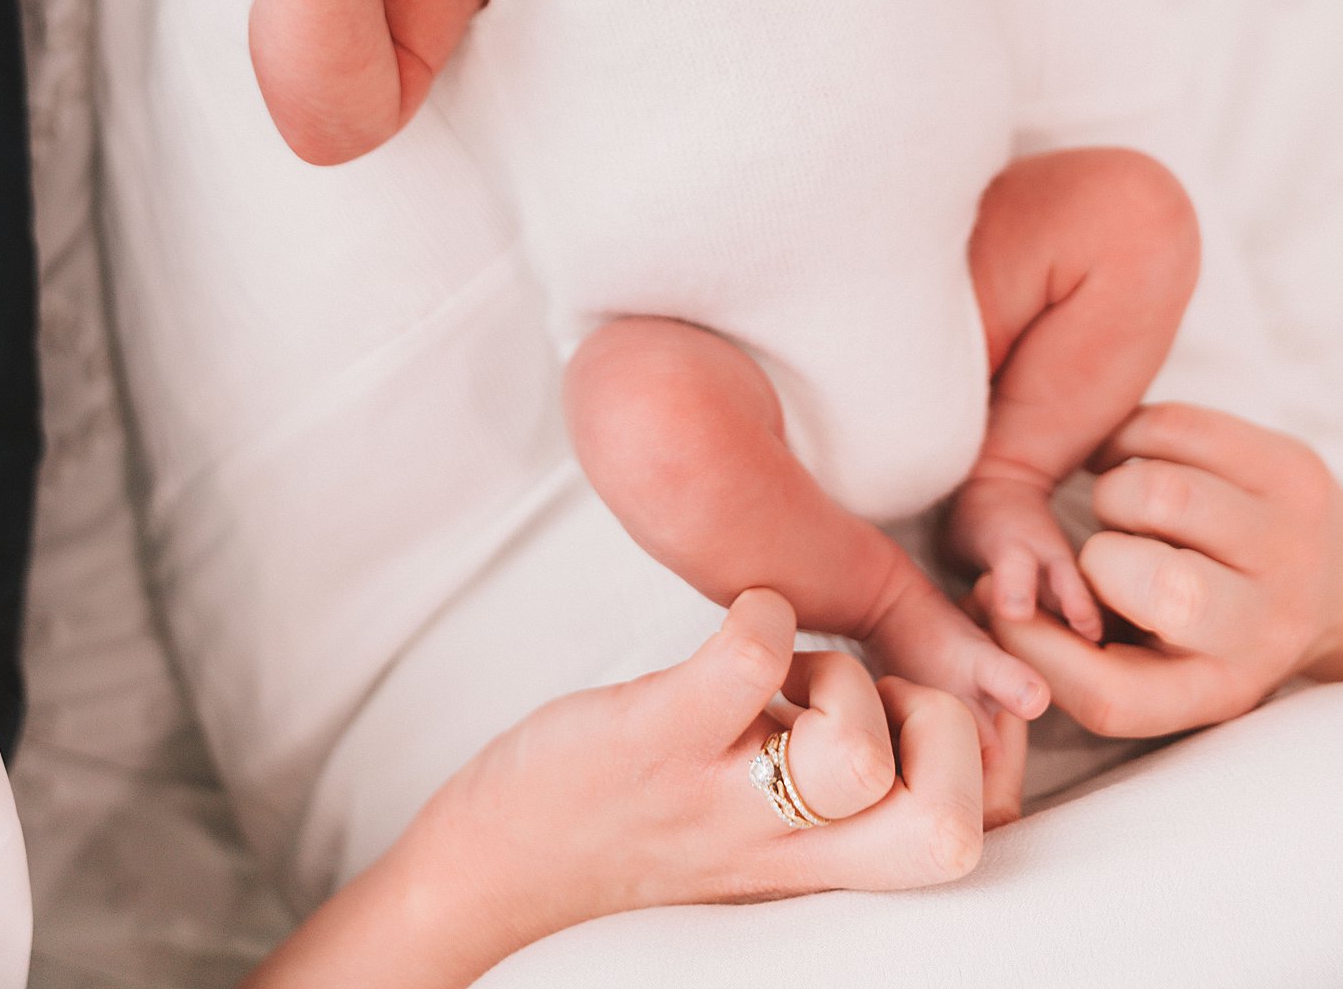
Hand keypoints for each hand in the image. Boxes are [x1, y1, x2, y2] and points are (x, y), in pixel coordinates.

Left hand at [241, 592, 991, 988]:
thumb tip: (924, 694)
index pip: (968, 841)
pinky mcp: (653, 741)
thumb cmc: (636, 826)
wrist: (497, 867)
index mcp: (820, 861)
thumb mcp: (761, 826)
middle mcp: (785, 847)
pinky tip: (742, 619)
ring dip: (847, 677)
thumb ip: (839, 786)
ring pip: (858, 758)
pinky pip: (746, 666)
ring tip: (794, 668)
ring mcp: (720, 797)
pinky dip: (763, 616)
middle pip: (947, 831)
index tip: (927, 708)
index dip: (987, 761)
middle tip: (878, 694)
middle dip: (949, 734)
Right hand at [973, 403, 1342, 738]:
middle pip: (1163, 590)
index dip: (1037, 650)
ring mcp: (1291, 543)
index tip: (1007, 603)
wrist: (1324, 579)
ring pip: (1164, 494)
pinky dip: (1133, 434)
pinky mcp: (1293, 469)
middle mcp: (1265, 626)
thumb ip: (1067, 650)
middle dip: (1098, 555)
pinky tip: (1139, 456)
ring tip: (1124, 503)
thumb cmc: (1200, 617)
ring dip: (1116, 487)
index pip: (1112, 698)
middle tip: (1104, 547)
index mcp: (1215, 688)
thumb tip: (988, 602)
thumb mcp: (1147, 663)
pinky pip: (1180, 428)